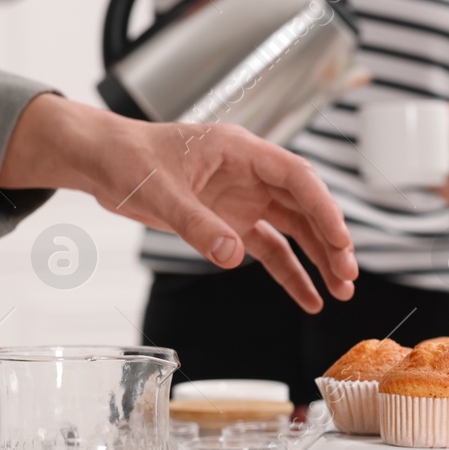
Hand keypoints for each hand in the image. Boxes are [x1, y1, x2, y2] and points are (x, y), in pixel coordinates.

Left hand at [0, 95, 357, 311]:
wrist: (101, 161)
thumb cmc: (127, 158)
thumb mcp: (158, 191)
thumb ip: (196, 224)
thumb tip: (231, 256)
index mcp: (240, 151)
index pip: (297, 178)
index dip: (324, 209)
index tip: (340, 241)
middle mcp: (251, 175)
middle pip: (305, 207)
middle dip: (330, 241)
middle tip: (347, 273)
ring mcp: (245, 200)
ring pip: (295, 231)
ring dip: (319, 260)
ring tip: (341, 290)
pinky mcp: (233, 223)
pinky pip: (271, 251)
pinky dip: (290, 274)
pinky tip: (309, 299)